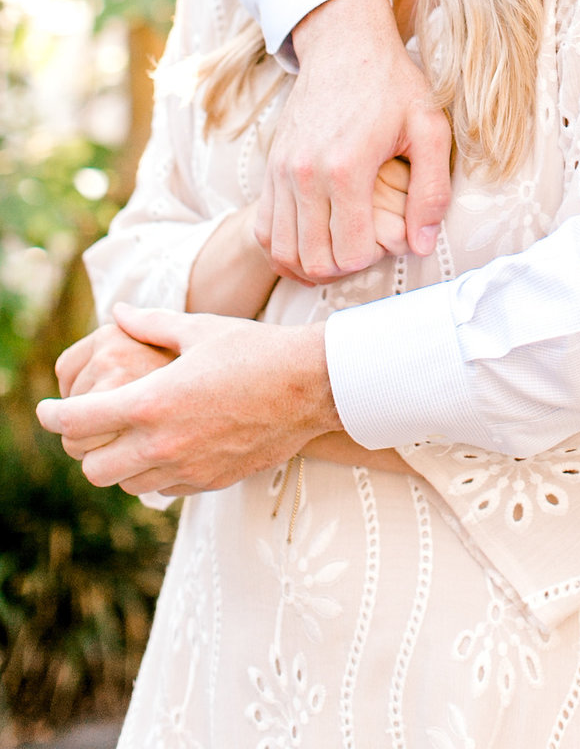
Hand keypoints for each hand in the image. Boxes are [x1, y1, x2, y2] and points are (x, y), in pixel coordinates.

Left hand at [36, 302, 338, 496]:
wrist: (311, 386)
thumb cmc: (256, 349)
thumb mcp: (199, 328)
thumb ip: (150, 323)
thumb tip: (116, 312)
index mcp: (153, 400)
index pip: (79, 421)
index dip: (52, 416)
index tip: (44, 410)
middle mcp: (163, 442)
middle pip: (93, 468)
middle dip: (85, 448)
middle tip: (93, 425)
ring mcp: (187, 468)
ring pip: (125, 485)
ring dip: (119, 464)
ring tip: (131, 436)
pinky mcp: (209, 482)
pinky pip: (162, 490)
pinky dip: (153, 474)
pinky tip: (168, 447)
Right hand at [256, 0, 451, 282]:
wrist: (345, 44)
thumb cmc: (394, 85)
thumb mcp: (430, 129)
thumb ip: (432, 190)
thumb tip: (423, 244)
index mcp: (346, 168)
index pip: (351, 253)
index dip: (375, 257)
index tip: (392, 236)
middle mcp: (304, 174)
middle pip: (314, 260)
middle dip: (344, 267)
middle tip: (370, 246)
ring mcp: (280, 172)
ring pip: (282, 252)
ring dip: (312, 263)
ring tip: (344, 248)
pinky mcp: (269, 168)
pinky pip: (264, 230)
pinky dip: (286, 247)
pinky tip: (316, 239)